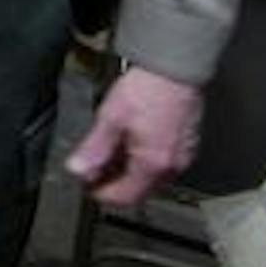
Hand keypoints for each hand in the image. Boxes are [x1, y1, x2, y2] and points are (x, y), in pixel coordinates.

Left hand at [64, 65, 202, 206]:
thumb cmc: (148, 88)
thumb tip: (78, 169)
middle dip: (114, 182)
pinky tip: (130, 142)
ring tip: (108, 152)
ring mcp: (183, 156)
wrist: (176, 69)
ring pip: (151, 178)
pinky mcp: (187, 144)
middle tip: (94, 168)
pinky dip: (143, 160)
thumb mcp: (111, 118)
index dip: (101, 193)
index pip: (124, 197)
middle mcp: (172, 166)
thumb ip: (94, 148)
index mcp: (152, 164)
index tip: (87, 183)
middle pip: (139, 190)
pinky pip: (162, 163)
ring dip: (128, 171)